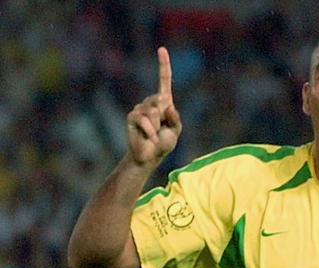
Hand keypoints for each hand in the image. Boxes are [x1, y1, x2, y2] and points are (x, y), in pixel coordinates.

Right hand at [126, 47, 181, 167]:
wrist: (150, 156)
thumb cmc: (164, 143)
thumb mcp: (176, 130)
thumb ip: (175, 118)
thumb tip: (167, 105)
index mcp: (164, 103)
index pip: (164, 80)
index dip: (163, 65)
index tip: (162, 49)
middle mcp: (151, 102)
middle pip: (160, 100)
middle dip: (165, 117)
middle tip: (162, 130)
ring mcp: (140, 108)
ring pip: (153, 111)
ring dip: (157, 126)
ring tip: (155, 135)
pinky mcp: (132, 117)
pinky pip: (144, 119)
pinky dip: (150, 131)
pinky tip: (150, 138)